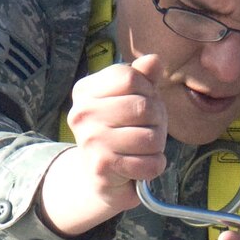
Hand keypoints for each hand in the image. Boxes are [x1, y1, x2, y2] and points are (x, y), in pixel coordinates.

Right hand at [38, 54, 167, 237]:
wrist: (100, 178)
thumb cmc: (121, 131)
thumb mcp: (132, 98)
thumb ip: (143, 78)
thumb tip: (154, 60)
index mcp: (85, 90)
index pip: (130, 77)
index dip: (148, 90)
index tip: (143, 103)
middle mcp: (82, 113)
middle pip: (144, 106)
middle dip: (158, 121)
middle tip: (147, 130)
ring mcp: (90, 140)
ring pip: (151, 137)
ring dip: (157, 146)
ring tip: (143, 149)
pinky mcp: (102, 167)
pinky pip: (149, 163)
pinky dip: (155, 166)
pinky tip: (142, 166)